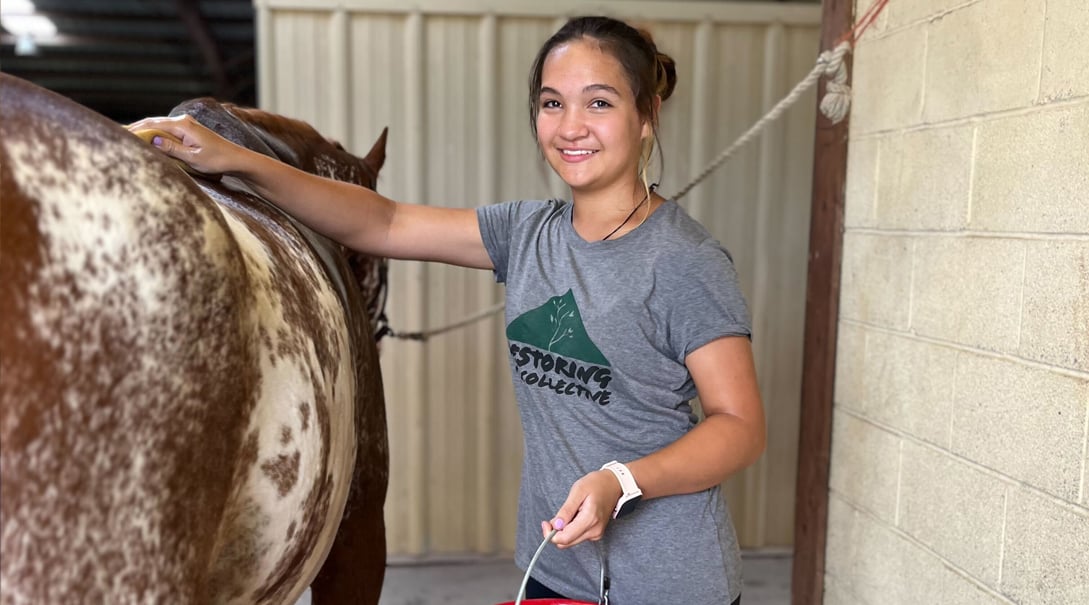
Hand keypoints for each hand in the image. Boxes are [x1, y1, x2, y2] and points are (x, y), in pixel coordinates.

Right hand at [126, 114, 242, 175]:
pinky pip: (165, 130)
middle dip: (134, 128)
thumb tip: (152, 140)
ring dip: (142, 130)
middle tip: (114, 134)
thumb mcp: (193, 157)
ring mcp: (185, 124)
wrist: (236, 158)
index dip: (134, 130)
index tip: (118, 134)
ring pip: (158, 125)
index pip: (152, 125)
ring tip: (124, 136)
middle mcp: (183, 121)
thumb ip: (172, 149)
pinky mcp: (188, 130)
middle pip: (152, 122)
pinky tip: (144, 138)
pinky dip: (153, 133)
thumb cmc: (217, 160)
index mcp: (182, 125)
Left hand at [541, 469, 622, 548]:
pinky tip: (573, 518)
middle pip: (566, 542)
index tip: (545, 523)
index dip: (550, 534)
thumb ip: (566, 510)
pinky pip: (577, 537)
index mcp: (590, 520)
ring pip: (571, 541)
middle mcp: (594, 531)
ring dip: (563, 531)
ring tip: (566, 515)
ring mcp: (596, 533)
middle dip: (555, 533)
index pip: (565, 538)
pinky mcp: (595, 533)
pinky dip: (570, 530)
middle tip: (552, 518)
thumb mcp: (578, 491)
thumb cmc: (597, 484)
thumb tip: (555, 525)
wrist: (614, 485)